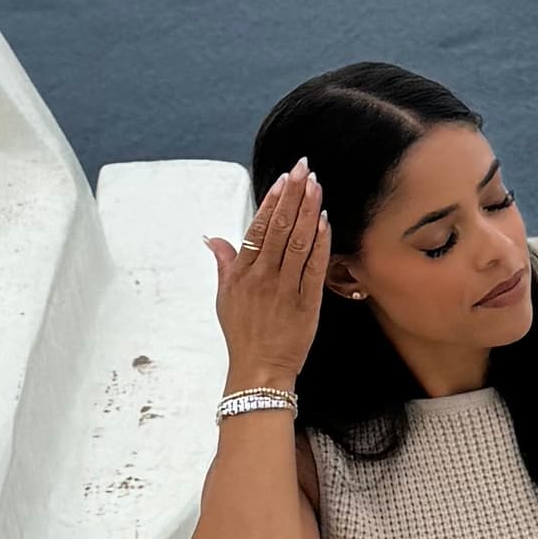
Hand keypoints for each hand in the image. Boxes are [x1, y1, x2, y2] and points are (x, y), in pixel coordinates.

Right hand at [208, 161, 328, 395]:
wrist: (259, 370)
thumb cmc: (243, 335)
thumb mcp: (224, 297)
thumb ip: (224, 264)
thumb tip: (213, 239)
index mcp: (241, 273)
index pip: (257, 229)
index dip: (271, 201)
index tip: (282, 179)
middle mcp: (261, 277)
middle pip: (278, 228)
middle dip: (292, 195)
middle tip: (302, 168)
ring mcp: (284, 289)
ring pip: (297, 242)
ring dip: (307, 211)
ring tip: (315, 186)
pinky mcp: (305, 303)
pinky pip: (313, 267)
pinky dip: (319, 242)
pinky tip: (324, 221)